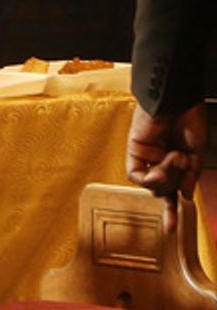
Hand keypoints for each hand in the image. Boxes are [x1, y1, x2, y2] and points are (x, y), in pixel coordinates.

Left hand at [126, 101, 206, 231]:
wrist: (178, 100)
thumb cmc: (190, 120)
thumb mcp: (196, 153)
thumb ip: (189, 176)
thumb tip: (184, 197)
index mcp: (175, 161)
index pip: (171, 191)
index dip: (171, 211)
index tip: (172, 230)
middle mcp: (159, 161)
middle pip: (164, 190)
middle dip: (176, 182)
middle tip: (185, 162)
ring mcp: (146, 156)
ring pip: (151, 185)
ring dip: (166, 177)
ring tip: (177, 157)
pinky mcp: (134, 150)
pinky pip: (137, 175)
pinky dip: (152, 176)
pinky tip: (163, 164)